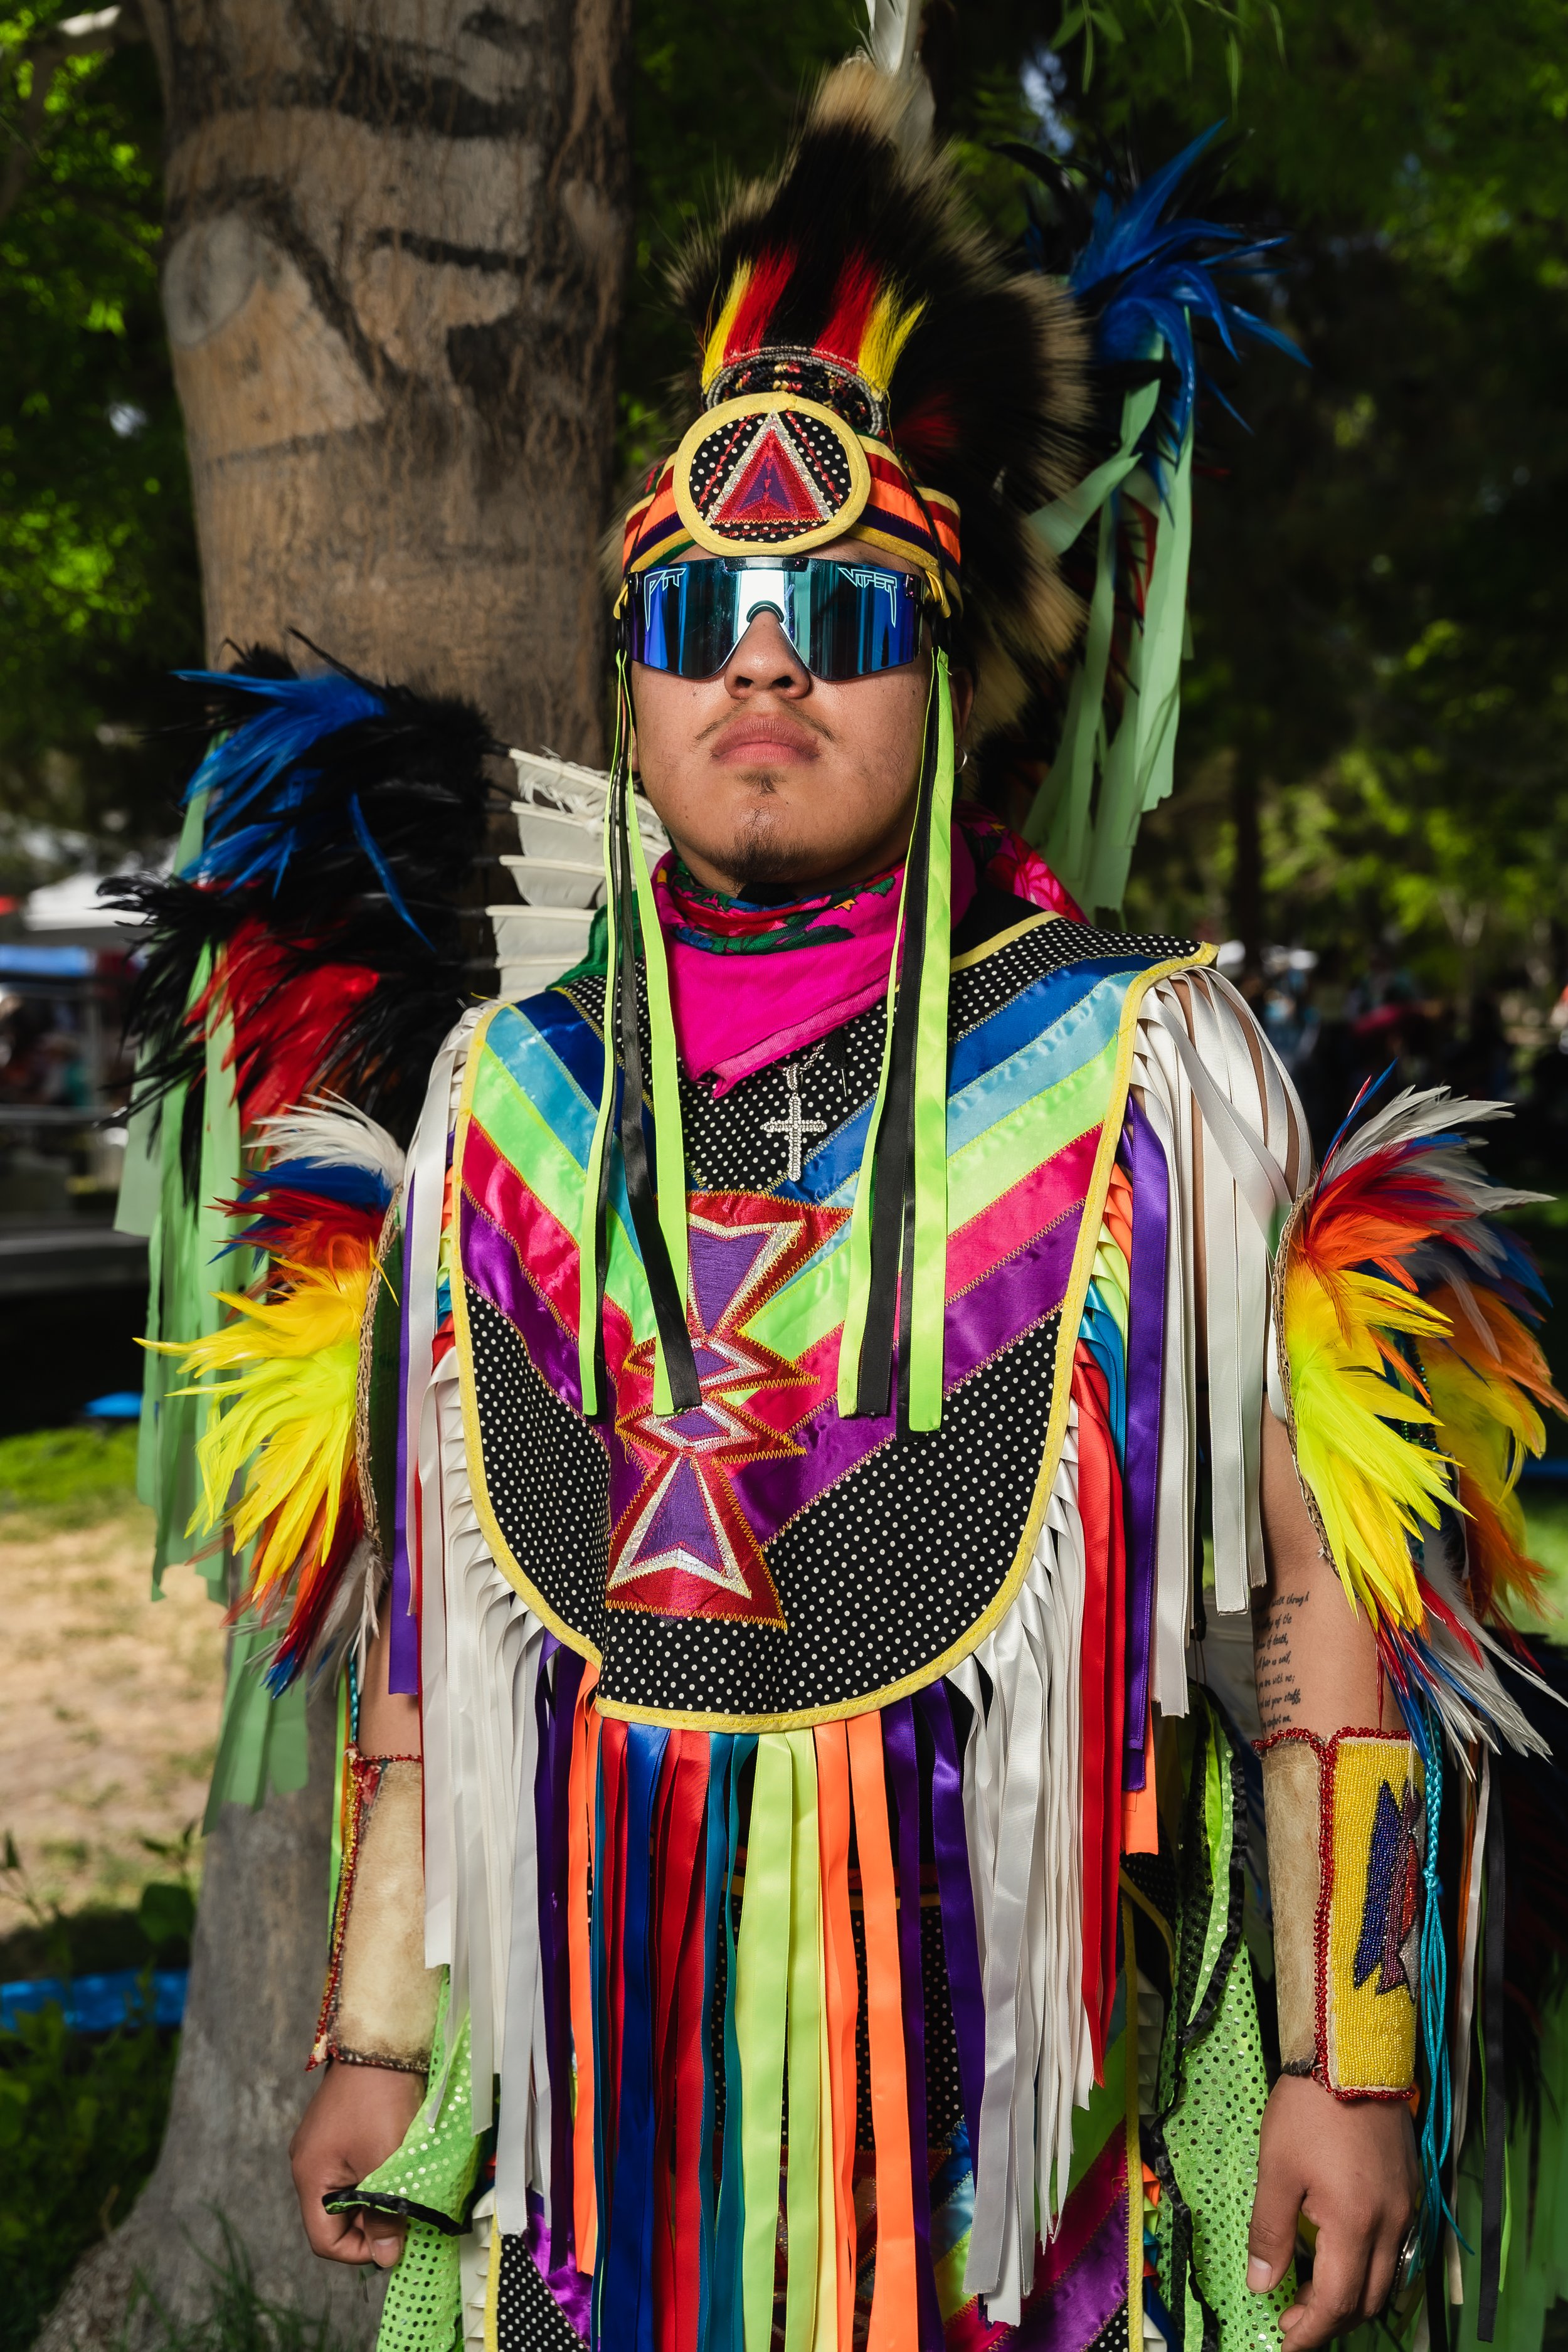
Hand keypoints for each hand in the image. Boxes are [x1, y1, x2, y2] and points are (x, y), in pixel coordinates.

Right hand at [289, 2058, 426, 2266]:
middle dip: (371, 2223)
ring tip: (405, 2191)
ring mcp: (320, 2144)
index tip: (394, 2242)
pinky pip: (351, 2168)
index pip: (325, 2240)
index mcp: (310, 2176)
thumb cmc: (379, 2100)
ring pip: (346, 2192)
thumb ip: (384, 2213)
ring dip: (375, 2198)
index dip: (360, 2250)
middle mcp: (307, 2163)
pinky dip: (373, 2175)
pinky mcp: (336, 2129)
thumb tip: (387, 2256)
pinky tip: (397, 2166)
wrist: (381, 2041)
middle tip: (405, 2218)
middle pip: (334, 2218)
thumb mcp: (385, 2162)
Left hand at [1247, 2075, 1418, 2345]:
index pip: (1337, 2302)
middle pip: (1368, 2300)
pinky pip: (1398, 2249)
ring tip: (1315, 2292)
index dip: (1310, 2330)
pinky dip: (1372, 2268)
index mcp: (1355, 2224)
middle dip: (1331, 2320)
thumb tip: (1261, 2285)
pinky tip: (1345, 2257)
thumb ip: (1269, 2232)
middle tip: (1294, 2318)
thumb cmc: (1308, 2109)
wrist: (1352, 2054)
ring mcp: (1407, 2208)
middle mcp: (1392, 2224)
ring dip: (1354, 2297)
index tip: (1285, 2341)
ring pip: (1388, 2279)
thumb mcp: (1276, 2169)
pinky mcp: (1411, 2189)